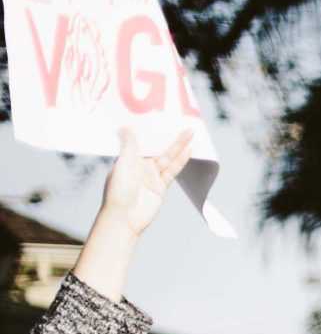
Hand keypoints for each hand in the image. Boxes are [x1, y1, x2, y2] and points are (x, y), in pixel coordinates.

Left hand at [93, 126, 193, 243]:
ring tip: (190, 133)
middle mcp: (140, 165)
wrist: (124, 217)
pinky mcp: (161, 186)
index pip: (141, 140)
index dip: (150, 129)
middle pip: (158, 147)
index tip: (158, 116)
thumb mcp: (124, 164)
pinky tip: (189, 151)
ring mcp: (151, 176)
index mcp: (127, 158)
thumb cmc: (118, 191)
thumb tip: (128, 126)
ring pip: (168, 157)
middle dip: (169, 136)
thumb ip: (129, 146)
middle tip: (182, 122)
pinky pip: (173, 171)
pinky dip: (181, 161)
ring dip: (179, 146)